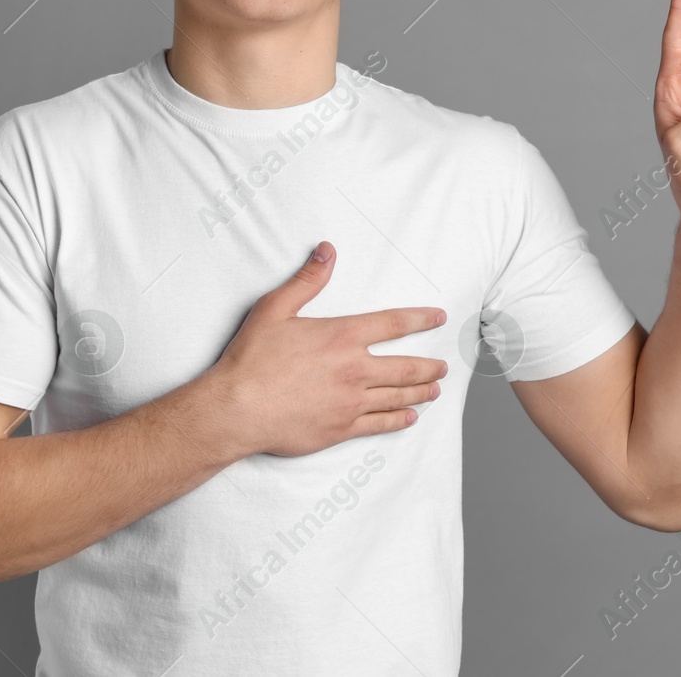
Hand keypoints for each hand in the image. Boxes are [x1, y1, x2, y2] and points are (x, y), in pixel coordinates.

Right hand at [207, 242, 447, 457]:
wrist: (238, 409)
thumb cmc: (252, 359)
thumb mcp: (274, 309)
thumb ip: (307, 280)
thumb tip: (327, 251)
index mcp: (342, 337)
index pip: (393, 324)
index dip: (420, 318)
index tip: (438, 317)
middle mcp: (354, 370)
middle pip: (406, 367)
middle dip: (429, 366)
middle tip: (443, 366)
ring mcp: (351, 402)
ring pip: (398, 396)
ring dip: (421, 392)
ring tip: (435, 390)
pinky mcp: (342, 429)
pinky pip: (381, 424)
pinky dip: (399, 420)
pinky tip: (409, 417)